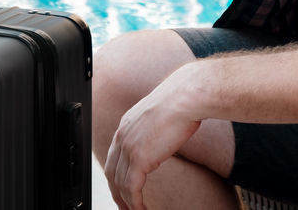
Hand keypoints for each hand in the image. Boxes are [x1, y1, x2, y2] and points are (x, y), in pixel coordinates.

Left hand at [104, 66, 202, 209]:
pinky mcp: (139, 158)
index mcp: (126, 125)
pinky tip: (140, 209)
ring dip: (127, 202)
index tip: (121, 188)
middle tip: (124, 206)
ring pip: (121, 183)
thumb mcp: (160, 116)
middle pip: (112, 172)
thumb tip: (161, 138)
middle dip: (116, 193)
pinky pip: (131, 187)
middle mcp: (122, 136)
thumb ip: (153, 129)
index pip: (114, 156)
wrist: (185, 98)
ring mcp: (129, 147)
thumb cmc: (180, 103)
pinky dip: (134, 202)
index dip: (116, 175)